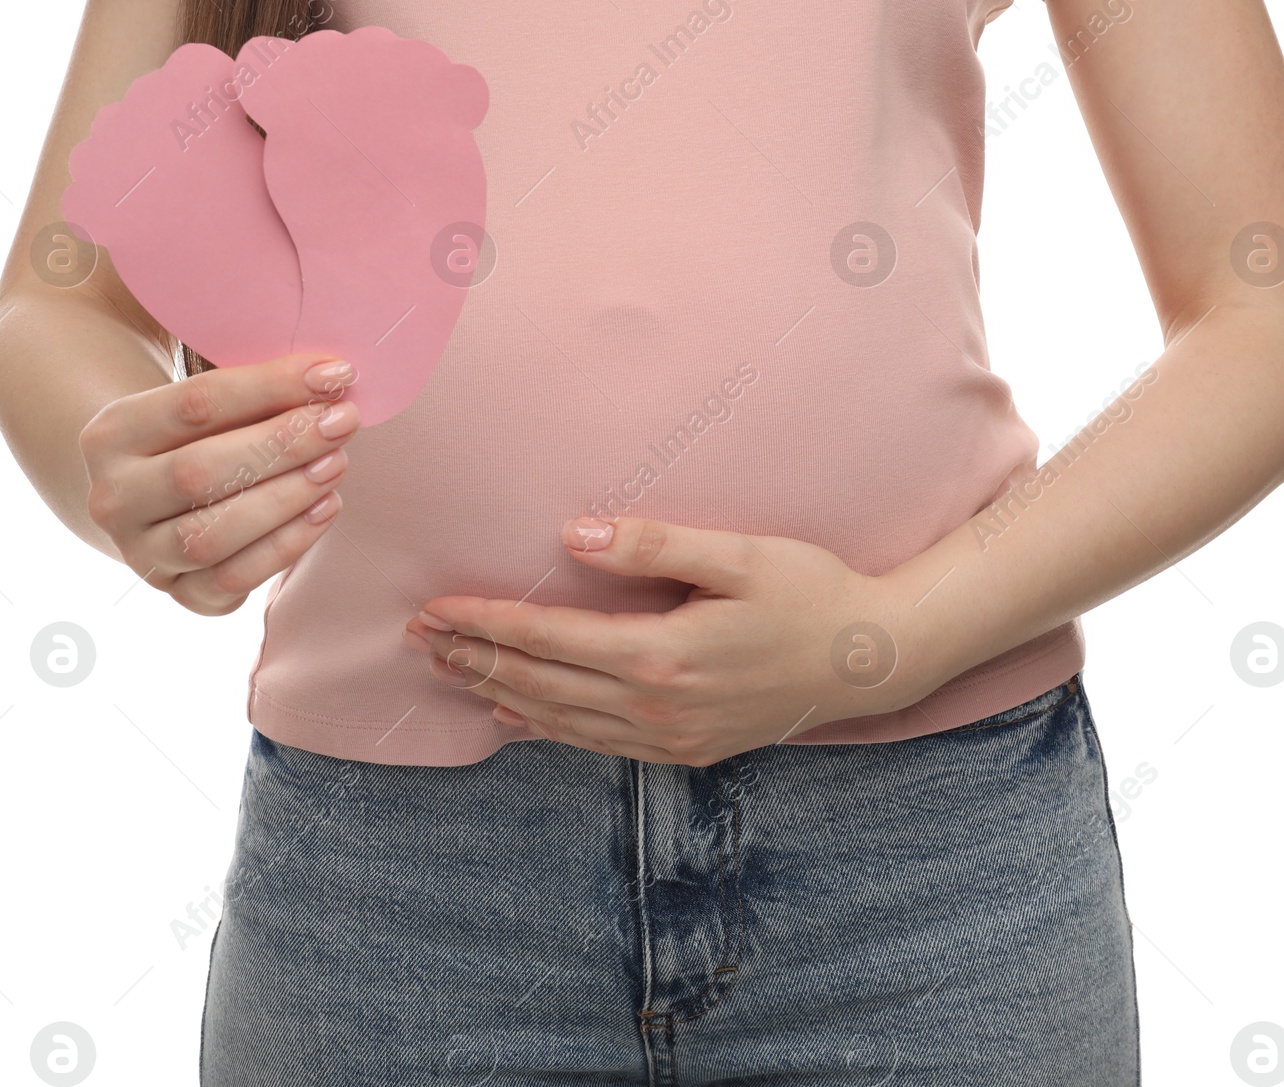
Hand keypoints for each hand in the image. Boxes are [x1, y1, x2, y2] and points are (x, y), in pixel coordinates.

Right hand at [80, 352, 361, 614]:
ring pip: (211, 535)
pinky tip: (326, 507)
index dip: (270, 386)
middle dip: (282, 445)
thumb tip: (331, 377)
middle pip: (198, 473)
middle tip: (342, 422)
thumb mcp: (205, 398)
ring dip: (286, 498)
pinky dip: (286, 546)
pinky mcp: (179, 592)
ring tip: (336, 464)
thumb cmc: (198, 434)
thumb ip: (253, 386)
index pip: (194, 405)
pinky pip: (231, 580)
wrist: (157, 497)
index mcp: (111, 434)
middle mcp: (114, 498)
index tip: (333, 373)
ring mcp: (140, 553)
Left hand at [404, 517, 935, 764]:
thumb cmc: (809, 593)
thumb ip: (655, 545)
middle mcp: (657, 705)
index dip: (487, 622)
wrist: (868, 659)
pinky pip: (595, 742)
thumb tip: (572, 535)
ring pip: (559, 718)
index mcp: (662, 653)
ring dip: (499, 689)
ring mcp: (670, 735)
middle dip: (473, 656)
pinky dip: (545, 728)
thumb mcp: (740, 555)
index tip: (434, 607)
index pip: (549, 637)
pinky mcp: (684, 748)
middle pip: (541, 681)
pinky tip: (515, 714)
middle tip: (415, 637)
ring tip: (447, 669)